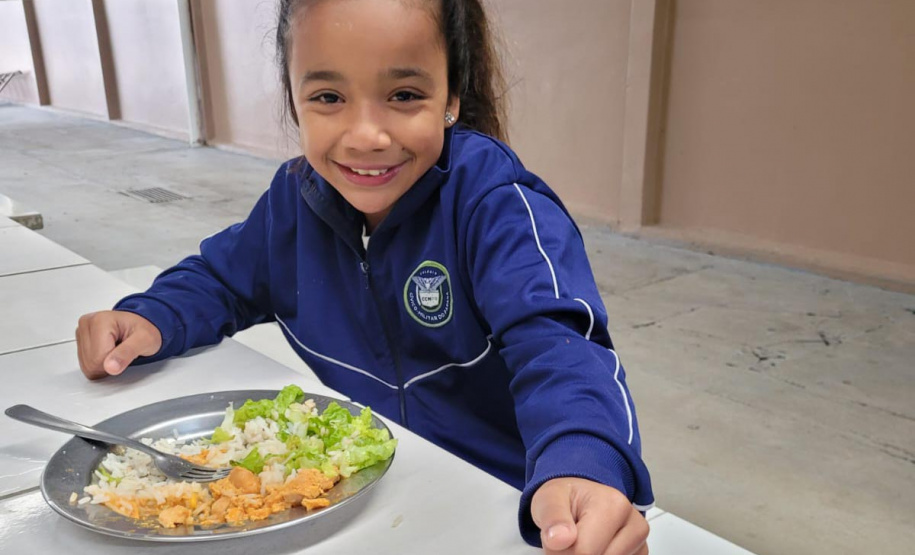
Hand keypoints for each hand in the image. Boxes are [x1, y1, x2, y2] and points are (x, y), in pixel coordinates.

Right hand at [75, 310, 161, 379]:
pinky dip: (100, 364)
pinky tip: (109, 353)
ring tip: (117, 350)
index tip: (127, 351)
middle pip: (90, 364)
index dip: (115, 363)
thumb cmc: (144, 330)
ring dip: (104, 365)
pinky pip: (87, 366)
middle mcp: (87, 324)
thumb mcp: (146, 340)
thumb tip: (110, 367)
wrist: (142, 325)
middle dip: (109, 365)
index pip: (97, 359)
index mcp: (99, 321)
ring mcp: (82, 333)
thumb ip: (127, 352)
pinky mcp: (81, 342)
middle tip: (123, 351)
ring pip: (87, 367)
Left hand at [531, 477, 648, 554]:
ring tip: (580, 541)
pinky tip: (594, 547)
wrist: (580, 499)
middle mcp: (635, 524)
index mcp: (614, 505)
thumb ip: (552, 517)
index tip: (556, 539)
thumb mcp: (550, 498)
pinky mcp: (640, 554)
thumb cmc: (566, 499)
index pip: (583, 551)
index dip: (561, 552)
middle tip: (567, 540)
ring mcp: (640, 543)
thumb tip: (559, 539)